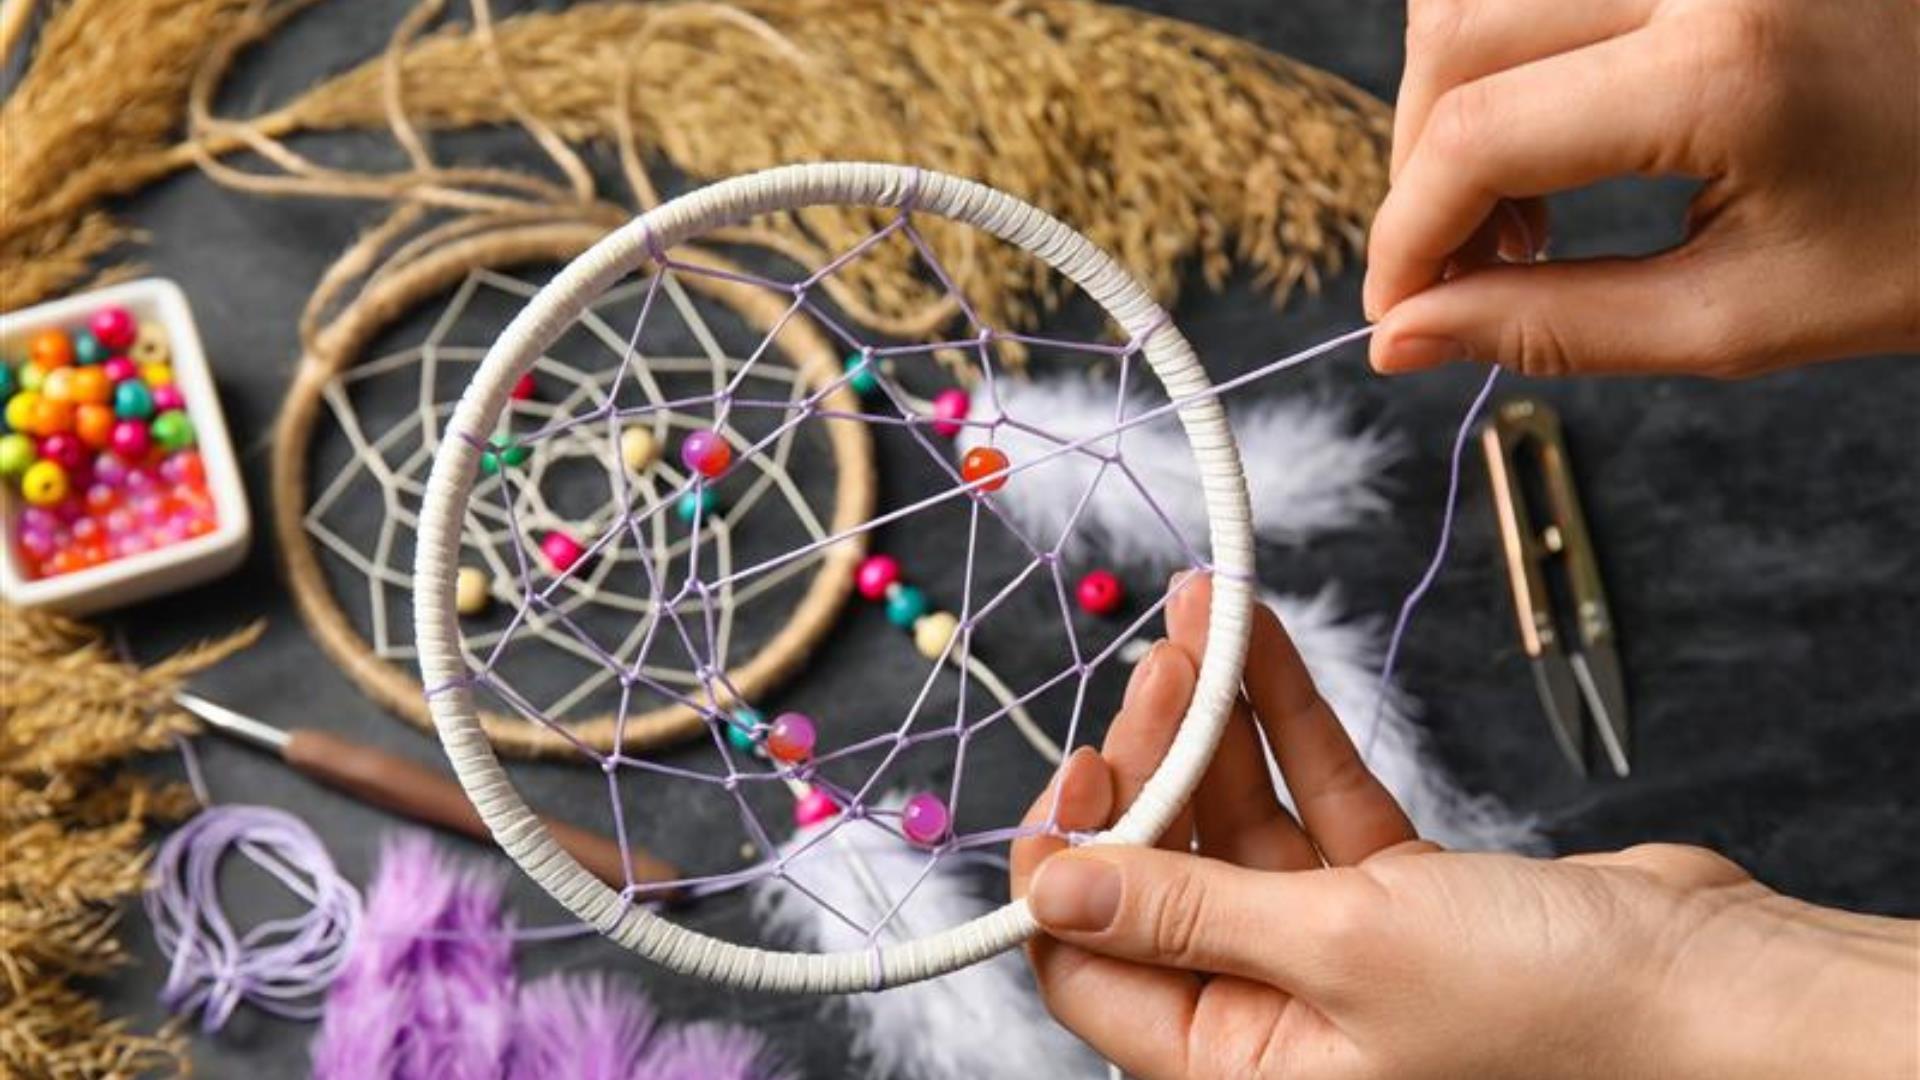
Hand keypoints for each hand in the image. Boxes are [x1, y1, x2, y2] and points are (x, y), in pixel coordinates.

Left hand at [1011, 575, 1917, 1078]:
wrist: (1711, 988)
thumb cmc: (1548, 1009)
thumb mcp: (1341, 951)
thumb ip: (1188, 910)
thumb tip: (1055, 889)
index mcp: (1239, 1067)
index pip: (1092, 968)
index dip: (1071, 862)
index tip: (1082, 764)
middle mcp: (1275, 1014)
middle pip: (1162, 871)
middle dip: (1153, 759)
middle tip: (1158, 669)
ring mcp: (1336, 948)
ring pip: (1238, 819)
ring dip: (1216, 719)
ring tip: (1196, 622)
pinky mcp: (1397, 893)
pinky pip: (1316, 794)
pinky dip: (1290, 720)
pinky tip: (1258, 641)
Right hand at [1364, 0, 1919, 378]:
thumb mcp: (1743, 315)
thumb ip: (1554, 325)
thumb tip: (1406, 339)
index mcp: (1727, 66)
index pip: (1477, 137)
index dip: (1405, 236)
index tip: (1397, 308)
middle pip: (1456, 37)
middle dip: (1423, 166)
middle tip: (1462, 264)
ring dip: (1457, 94)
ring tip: (1518, 195)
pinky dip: (1512, 41)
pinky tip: (1557, 118)